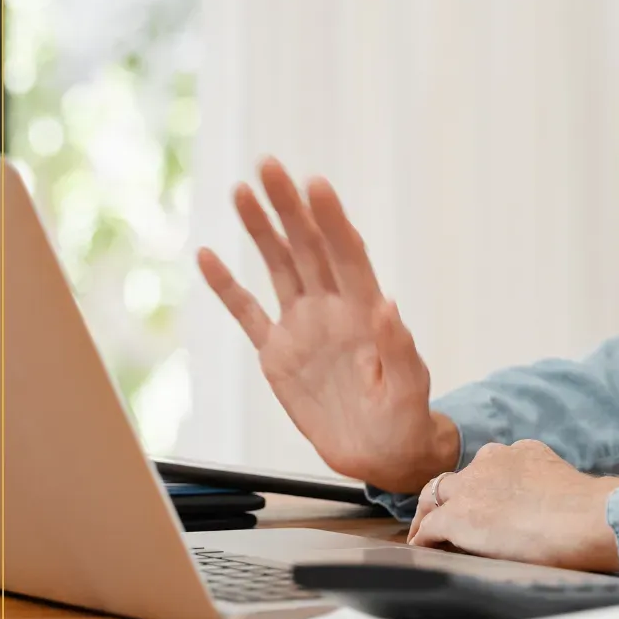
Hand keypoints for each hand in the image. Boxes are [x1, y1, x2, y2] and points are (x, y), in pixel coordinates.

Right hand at [197, 156, 458, 492]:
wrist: (382, 453)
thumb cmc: (405, 419)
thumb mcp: (409, 388)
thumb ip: (399, 349)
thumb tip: (387, 306)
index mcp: (366, 313)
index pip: (347, 256)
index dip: (331, 220)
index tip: (315, 185)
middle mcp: (333, 309)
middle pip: (309, 247)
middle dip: (290, 207)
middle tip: (270, 166)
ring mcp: (304, 327)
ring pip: (279, 267)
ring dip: (262, 229)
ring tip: (243, 190)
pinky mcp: (279, 353)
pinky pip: (249, 313)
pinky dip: (228, 287)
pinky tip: (209, 256)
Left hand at [408, 440, 618, 573]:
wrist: (586, 518)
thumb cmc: (588, 514)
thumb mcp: (565, 487)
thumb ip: (549, 492)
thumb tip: (557, 512)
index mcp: (521, 452)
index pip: (490, 466)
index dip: (482, 486)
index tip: (483, 502)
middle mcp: (492, 460)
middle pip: (458, 477)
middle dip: (450, 497)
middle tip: (444, 517)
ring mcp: (473, 486)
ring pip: (436, 495)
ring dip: (430, 514)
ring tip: (425, 534)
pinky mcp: (458, 515)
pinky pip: (429, 527)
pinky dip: (424, 538)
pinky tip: (423, 550)